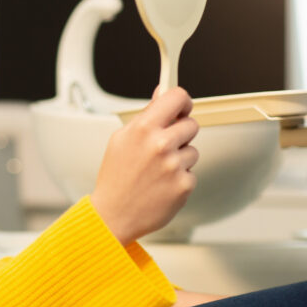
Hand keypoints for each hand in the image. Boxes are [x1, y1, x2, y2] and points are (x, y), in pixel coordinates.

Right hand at [90, 86, 198, 245]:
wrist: (113, 215)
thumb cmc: (116, 178)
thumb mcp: (122, 139)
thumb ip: (146, 115)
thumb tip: (161, 92)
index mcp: (144, 128)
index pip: (177, 97)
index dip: (182, 102)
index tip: (181, 108)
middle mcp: (161, 144)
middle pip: (191, 124)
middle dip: (181, 133)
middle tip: (164, 146)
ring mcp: (174, 166)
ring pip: (192, 151)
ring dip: (180, 158)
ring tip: (158, 170)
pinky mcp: (184, 185)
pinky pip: (191, 172)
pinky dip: (179, 178)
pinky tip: (161, 185)